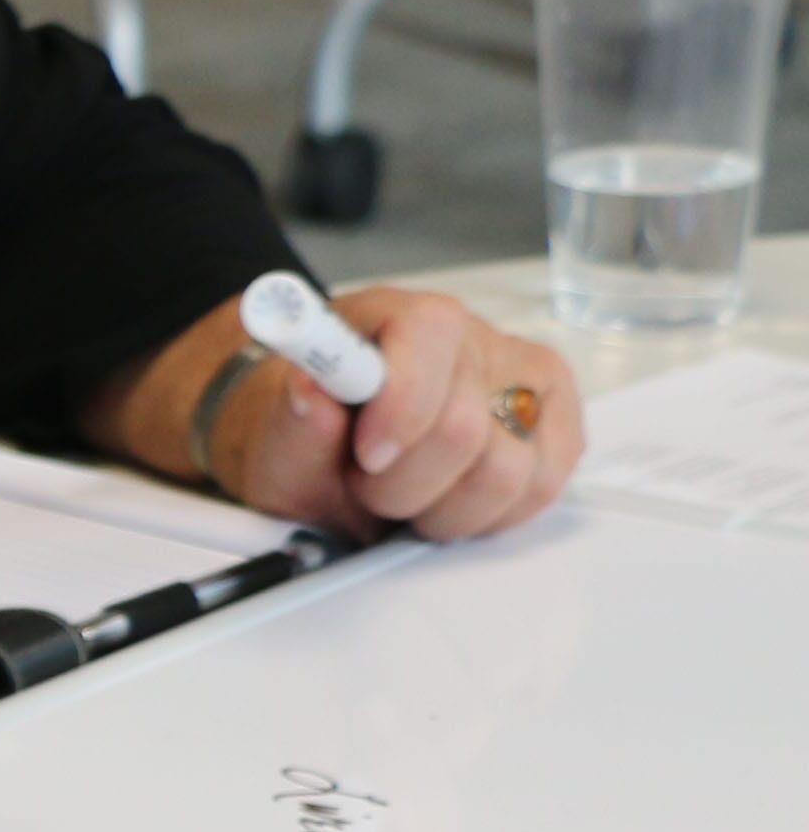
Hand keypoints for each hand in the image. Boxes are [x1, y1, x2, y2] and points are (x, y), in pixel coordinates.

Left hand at [205, 286, 581, 541]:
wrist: (327, 445)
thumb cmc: (310, 432)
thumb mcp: (276, 439)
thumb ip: (294, 419)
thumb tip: (311, 390)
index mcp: (400, 315)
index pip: (430, 337)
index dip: (400, 410)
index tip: (365, 456)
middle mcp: (473, 339)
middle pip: (464, 431)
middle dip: (401, 483)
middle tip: (364, 482)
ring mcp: (523, 382)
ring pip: (509, 474)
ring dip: (440, 507)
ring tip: (400, 493)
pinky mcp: (556, 428)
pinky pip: (540, 491)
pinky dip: (482, 516)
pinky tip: (442, 499)